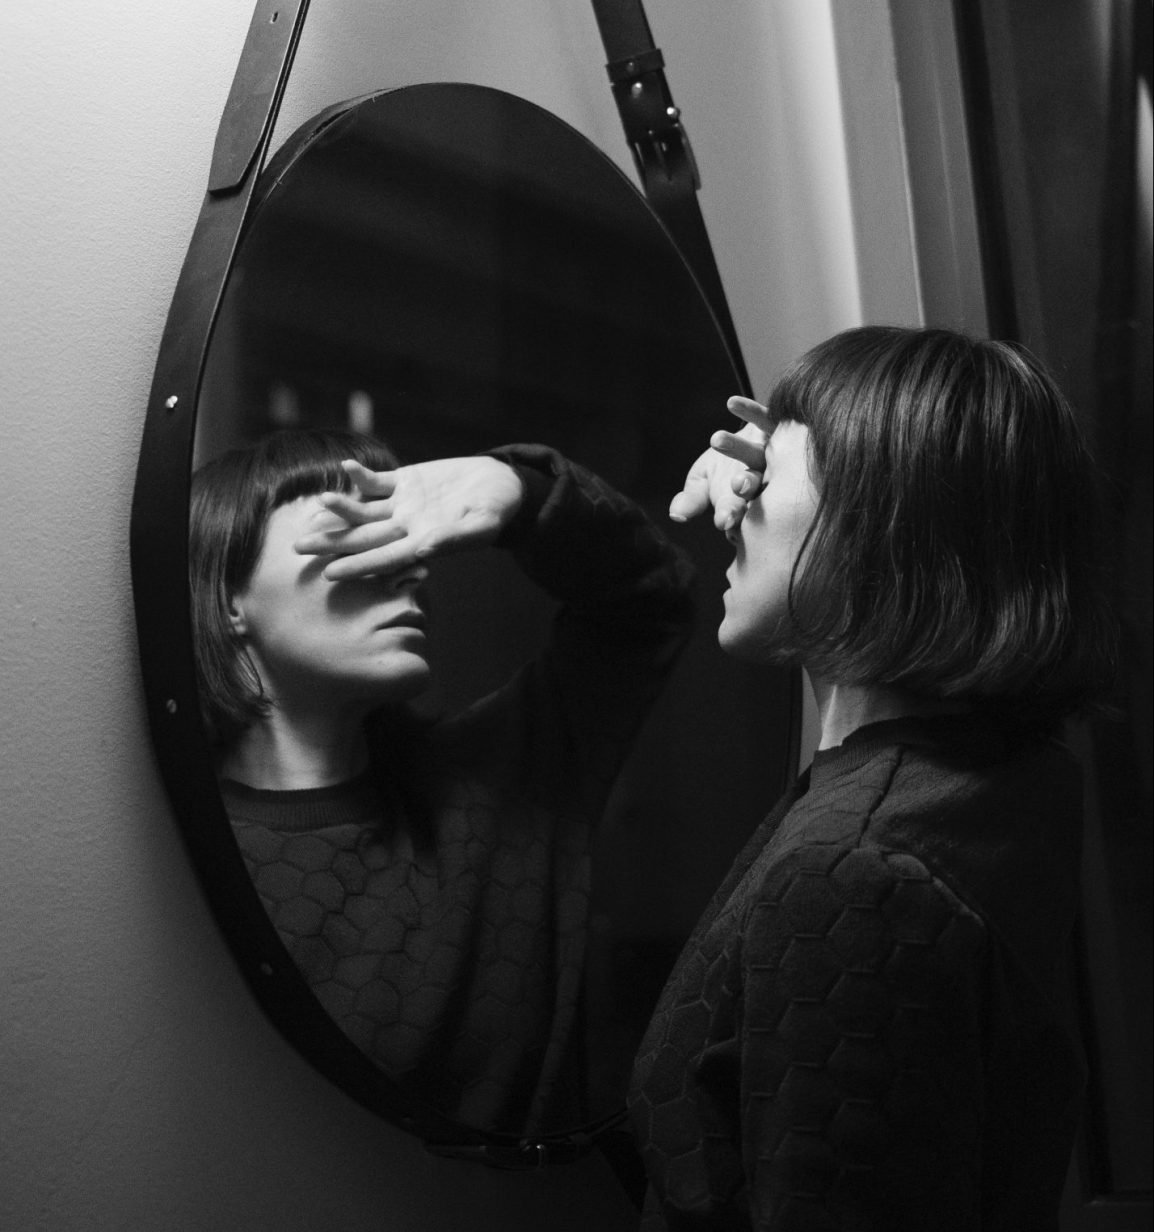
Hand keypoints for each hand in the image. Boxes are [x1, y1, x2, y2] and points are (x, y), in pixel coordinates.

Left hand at [294, 455, 523, 579]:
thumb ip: (453, 539)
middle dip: (332, 543)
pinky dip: (361, 478)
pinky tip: (344, 470)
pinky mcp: (406, 480)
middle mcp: (406, 525)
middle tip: (298, 549)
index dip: (357, 565)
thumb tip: (422, 551)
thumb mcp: (482, 525)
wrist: (502, 484)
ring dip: (339, 511)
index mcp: (422, 541)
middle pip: (362, 537)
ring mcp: (403, 503)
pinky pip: (378, 481)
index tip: (330, 573)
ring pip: (363, 510)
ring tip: (314, 509)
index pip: (383, 557)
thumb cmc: (498, 510)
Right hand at [668, 396, 773, 531]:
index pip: (737, 511)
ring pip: (756, 453)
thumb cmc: (720, 472)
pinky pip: (764, 418)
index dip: (730, 515)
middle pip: (754, 484)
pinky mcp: (772, 426)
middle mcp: (762, 479)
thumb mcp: (701, 487)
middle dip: (745, 484)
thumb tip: (676, 515)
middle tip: (737, 484)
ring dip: (738, 447)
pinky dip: (749, 411)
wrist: (740, 443)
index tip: (724, 520)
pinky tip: (731, 404)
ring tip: (716, 439)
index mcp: (742, 502)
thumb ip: (691, 501)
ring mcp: (770, 452)